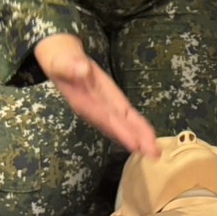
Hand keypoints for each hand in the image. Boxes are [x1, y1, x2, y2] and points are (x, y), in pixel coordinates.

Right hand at [34, 34, 157, 155]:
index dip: (119, 131)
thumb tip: (82, 69)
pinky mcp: (111, 102)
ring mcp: (104, 108)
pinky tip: (148, 137)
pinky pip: (126, 116)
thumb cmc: (61, 62)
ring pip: (124, 124)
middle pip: (118, 126)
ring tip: (156, 151)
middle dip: (135, 140)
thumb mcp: (62, 61)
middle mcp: (95, 110)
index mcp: (83, 102)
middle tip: (154, 154)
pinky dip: (138, 126)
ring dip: (140, 137)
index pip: (104, 118)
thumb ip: (70, 66)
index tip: (135, 144)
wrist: (61, 63)